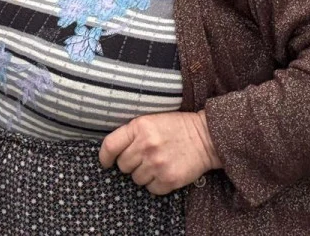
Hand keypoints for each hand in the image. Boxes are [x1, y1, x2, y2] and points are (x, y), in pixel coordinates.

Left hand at [100, 111, 220, 194]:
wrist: (205, 137)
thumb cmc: (176, 127)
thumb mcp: (150, 120)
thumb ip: (132, 133)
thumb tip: (112, 151)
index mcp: (139, 127)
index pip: (110, 146)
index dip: (104, 157)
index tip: (106, 162)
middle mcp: (146, 146)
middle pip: (123, 166)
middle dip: (130, 164)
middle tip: (143, 157)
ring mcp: (157, 164)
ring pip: (136, 179)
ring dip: (144, 174)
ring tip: (157, 163)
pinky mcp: (168, 179)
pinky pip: (151, 189)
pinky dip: (156, 184)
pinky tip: (164, 172)